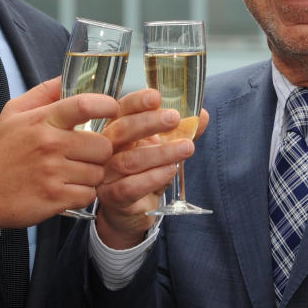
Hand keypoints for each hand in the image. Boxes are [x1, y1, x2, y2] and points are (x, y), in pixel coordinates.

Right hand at [0, 77, 117, 231]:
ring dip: (92, 173)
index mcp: (42, 120)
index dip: (106, 105)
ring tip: (75, 171)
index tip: (112, 110)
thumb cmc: (1, 150)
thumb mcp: (14, 112)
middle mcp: (49, 145)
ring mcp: (53, 173)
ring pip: (98, 172)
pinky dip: (83, 193)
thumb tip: (67, 77)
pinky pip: (89, 194)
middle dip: (100, 150)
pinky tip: (69, 188)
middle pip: (102, 145)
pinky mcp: (55, 198)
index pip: (84, 105)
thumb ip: (44, 92)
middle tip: (88, 152)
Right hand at [95, 89, 208, 249]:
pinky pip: (129, 187)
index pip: (122, 110)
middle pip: (122, 130)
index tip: (156, 97)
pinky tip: (170, 171)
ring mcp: (105, 173)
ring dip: (160, 153)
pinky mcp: (111, 197)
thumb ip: (181, 132)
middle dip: (149, 122)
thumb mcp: (163, 148)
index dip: (137, 102)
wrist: (130, 210)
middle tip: (174, 118)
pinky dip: (152, 178)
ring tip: (186, 148)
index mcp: (116, 129)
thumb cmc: (144, 171)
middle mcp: (106, 148)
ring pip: (129, 160)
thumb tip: (202, 116)